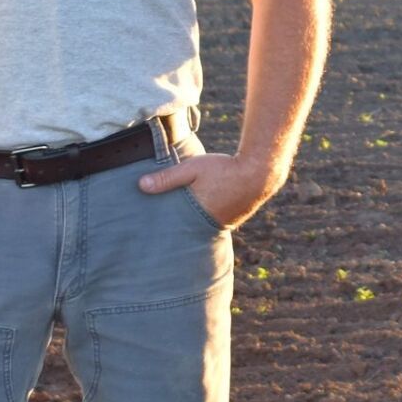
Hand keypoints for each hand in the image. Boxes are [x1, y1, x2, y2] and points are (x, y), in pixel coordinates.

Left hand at [138, 151, 280, 227]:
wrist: (261, 172)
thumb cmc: (224, 168)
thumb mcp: (192, 169)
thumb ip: (167, 178)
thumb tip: (140, 185)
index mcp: (197, 216)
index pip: (173, 228)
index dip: (161, 230)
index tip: (148, 232)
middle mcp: (210, 225)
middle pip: (186, 230)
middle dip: (175, 229)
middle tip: (159, 231)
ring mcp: (224, 224)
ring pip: (201, 226)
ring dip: (192, 223)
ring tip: (178, 221)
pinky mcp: (234, 219)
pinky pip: (214, 221)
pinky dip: (206, 217)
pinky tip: (201, 211)